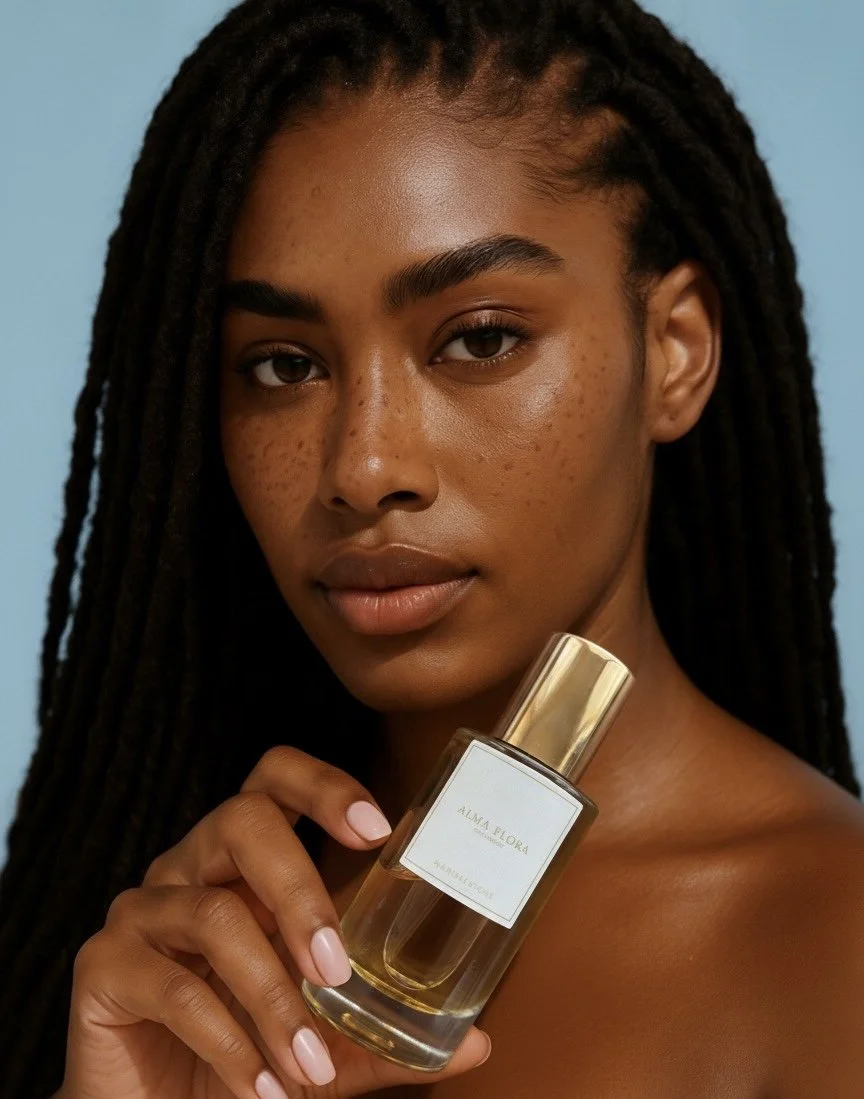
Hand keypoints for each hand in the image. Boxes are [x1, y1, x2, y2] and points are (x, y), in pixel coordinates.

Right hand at [57, 746, 490, 1098]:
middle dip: (301, 891)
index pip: (274, 780)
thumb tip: (476, 1042)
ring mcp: (142, 910)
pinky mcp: (103, 965)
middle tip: (336, 969)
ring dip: (271, 997)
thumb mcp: (324, 1045)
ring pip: (214, 913)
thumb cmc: (244, 1058)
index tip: (379, 830)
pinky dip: (226, 1041)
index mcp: (244, 863)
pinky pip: (170, 984)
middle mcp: (191, 868)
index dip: (323, 786)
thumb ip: (385, 1037)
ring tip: (306, 1067)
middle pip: (243, 819)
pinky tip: (258, 1087)